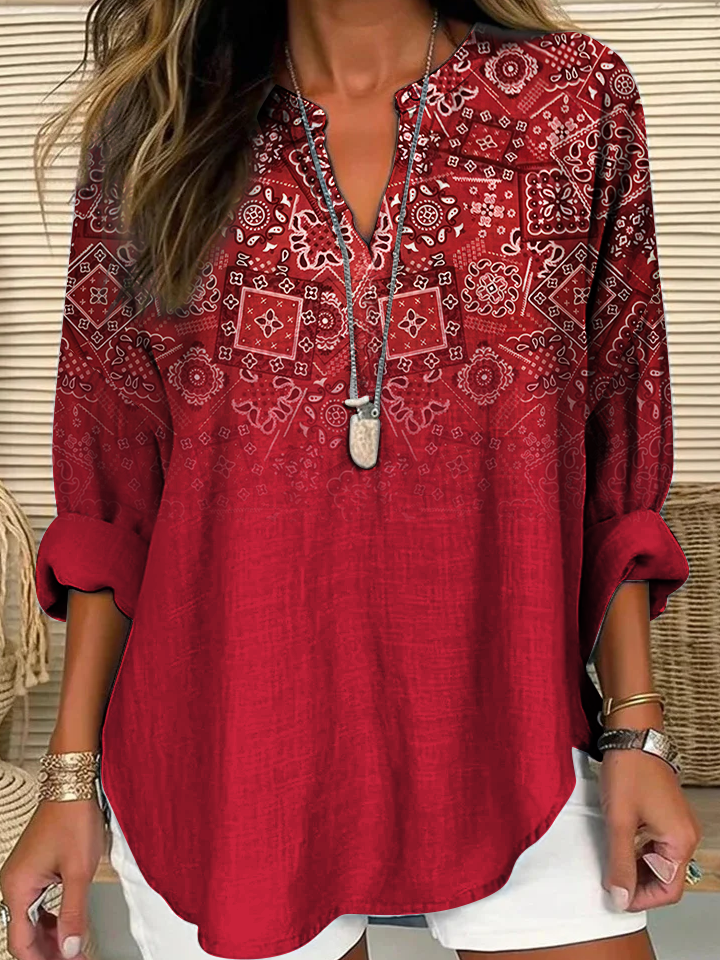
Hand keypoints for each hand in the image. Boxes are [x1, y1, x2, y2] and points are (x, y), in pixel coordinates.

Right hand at [0, 798, 105, 958]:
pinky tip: (67, 926)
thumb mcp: (79, 871)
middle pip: (24, 934)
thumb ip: (75, 913)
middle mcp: (14, 884)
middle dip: (49, 952)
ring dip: (51, 938)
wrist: (74, 787)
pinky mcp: (33, 869)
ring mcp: (22, 876)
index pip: (22, 942)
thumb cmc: (74, 819)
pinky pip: (37, 905)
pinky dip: (51, 920)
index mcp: (18, 887)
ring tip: (73, 949)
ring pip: (31, 921)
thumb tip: (71, 948)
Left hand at [599, 747, 702, 911]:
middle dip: (638, 884)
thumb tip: (619, 898)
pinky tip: (617, 847)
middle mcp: (685, 836)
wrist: (632, 736)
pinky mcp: (667, 815)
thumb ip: (619, 863)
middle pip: (666, 878)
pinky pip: (656, 846)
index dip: (641, 899)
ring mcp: (677, 825)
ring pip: (659, 862)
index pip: (668, 890)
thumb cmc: (628, 772)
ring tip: (609, 865)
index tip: (615, 897)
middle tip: (608, 882)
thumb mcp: (619, 822)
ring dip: (636, 868)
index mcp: (680, 841)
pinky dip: (638, 852)